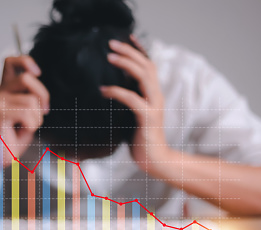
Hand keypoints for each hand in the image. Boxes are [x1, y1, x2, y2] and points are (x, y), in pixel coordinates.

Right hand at [0, 55, 49, 165]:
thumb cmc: (12, 137)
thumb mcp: (26, 114)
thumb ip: (30, 98)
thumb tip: (42, 96)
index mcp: (4, 89)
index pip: (10, 61)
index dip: (26, 61)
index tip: (37, 73)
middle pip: (27, 78)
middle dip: (42, 96)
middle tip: (43, 113)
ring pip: (31, 101)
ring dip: (36, 118)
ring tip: (25, 128)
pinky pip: (27, 115)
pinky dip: (30, 127)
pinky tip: (20, 132)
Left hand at [100, 37, 172, 174]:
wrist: (154, 160)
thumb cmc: (141, 139)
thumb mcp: (133, 115)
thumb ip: (128, 101)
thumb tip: (109, 89)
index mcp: (153, 94)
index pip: (149, 65)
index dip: (139, 50)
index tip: (126, 38)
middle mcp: (156, 96)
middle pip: (147, 65)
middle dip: (130, 51)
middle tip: (111, 43)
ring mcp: (154, 106)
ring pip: (144, 76)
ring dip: (126, 64)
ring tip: (110, 56)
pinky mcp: (147, 117)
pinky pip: (132, 99)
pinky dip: (118, 91)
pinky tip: (104, 89)